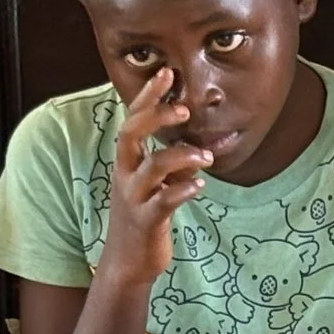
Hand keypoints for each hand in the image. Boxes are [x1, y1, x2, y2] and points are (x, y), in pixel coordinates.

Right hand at [103, 69, 212, 282]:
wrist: (128, 261)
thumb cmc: (145, 215)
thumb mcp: (158, 184)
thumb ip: (175, 162)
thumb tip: (201, 141)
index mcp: (128, 161)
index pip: (132, 119)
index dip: (148, 96)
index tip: (167, 73)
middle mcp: (125, 174)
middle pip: (130, 134)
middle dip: (155, 117)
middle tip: (183, 109)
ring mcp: (134, 197)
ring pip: (152, 167)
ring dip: (181, 156)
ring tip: (207, 156)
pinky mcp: (146, 221)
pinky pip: (164, 201)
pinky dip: (183, 190)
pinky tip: (200, 186)